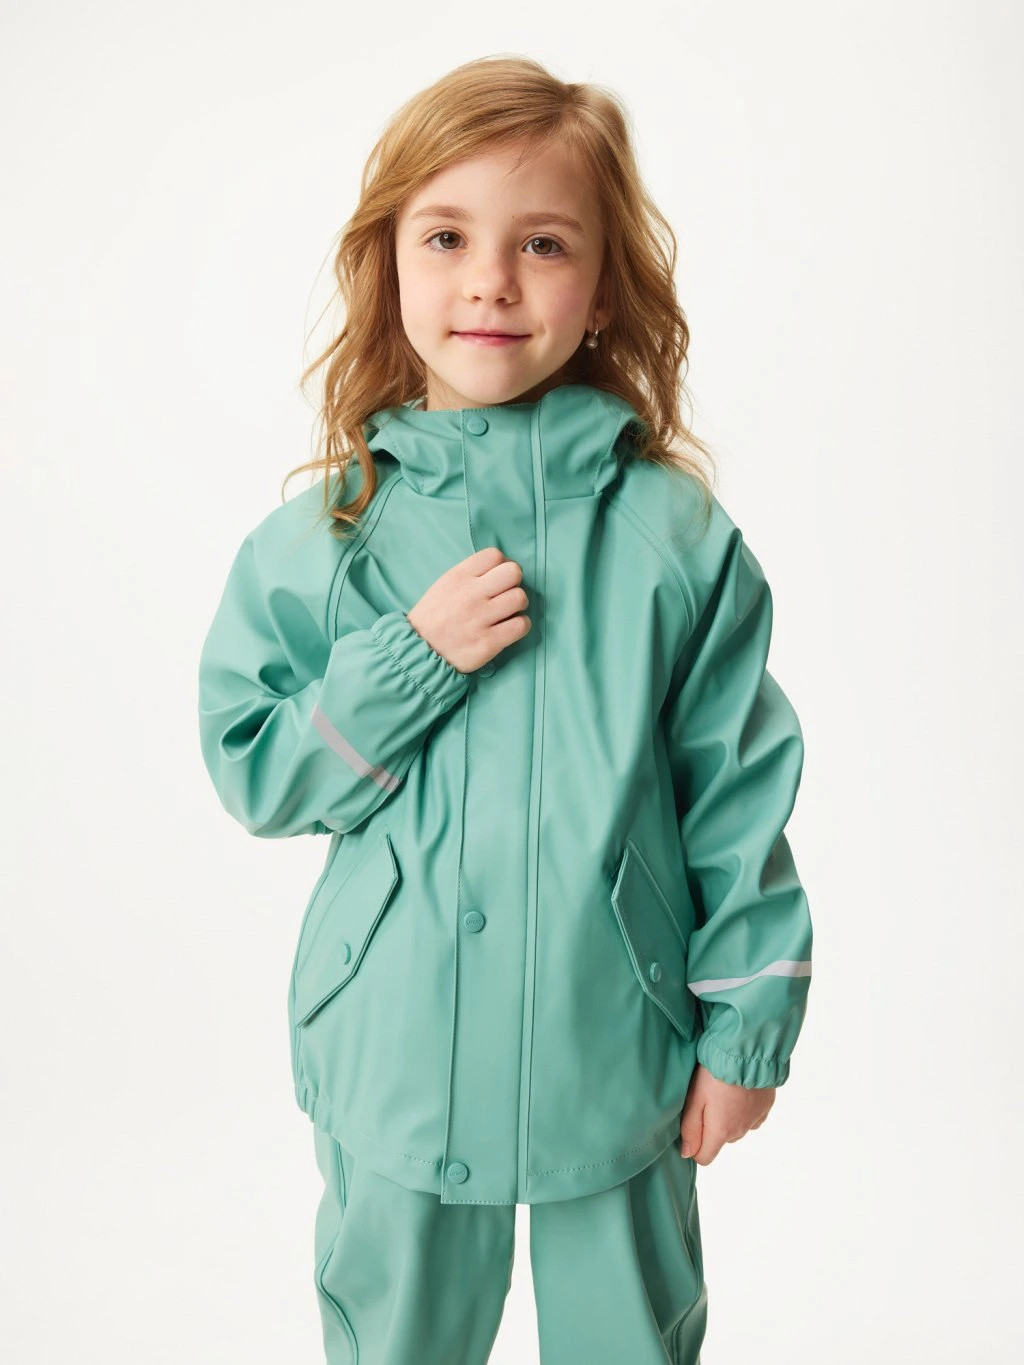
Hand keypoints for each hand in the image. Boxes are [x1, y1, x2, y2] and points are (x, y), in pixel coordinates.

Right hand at [406, 546, 530, 673]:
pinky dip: (520, 625)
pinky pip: (521, 625)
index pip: (494, 555)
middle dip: (514, 583)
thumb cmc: (434, 617)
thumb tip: (500, 566)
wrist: (418, 650)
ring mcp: (480, 618)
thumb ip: (470, 574)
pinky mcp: (488, 642)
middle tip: (506, 595)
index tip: (498, 578)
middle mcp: (471, 594)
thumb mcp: (444, 585)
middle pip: (513, 572)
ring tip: (508, 613)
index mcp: (459, 577)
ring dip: (519, 605)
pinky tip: (510, 628)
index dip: (502, 565)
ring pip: (520, 598)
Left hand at [678, 1063, 774, 1164]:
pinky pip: (750, 1117)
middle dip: (710, 1126)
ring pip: (735, 1128)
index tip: (691, 1122)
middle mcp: (740, 1131)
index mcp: (721, 1132)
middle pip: (719, 1140)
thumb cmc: (716, 1072)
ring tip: (722, 1090)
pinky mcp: (765, 1107)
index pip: (704, 1157)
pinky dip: (743, 1108)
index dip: (694, 1145)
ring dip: (727, 1116)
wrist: (747, 1051)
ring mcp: (755, 1120)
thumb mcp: (695, 1098)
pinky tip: (738, 1090)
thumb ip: (690, 1128)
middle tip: (705, 1098)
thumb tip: (687, 1153)